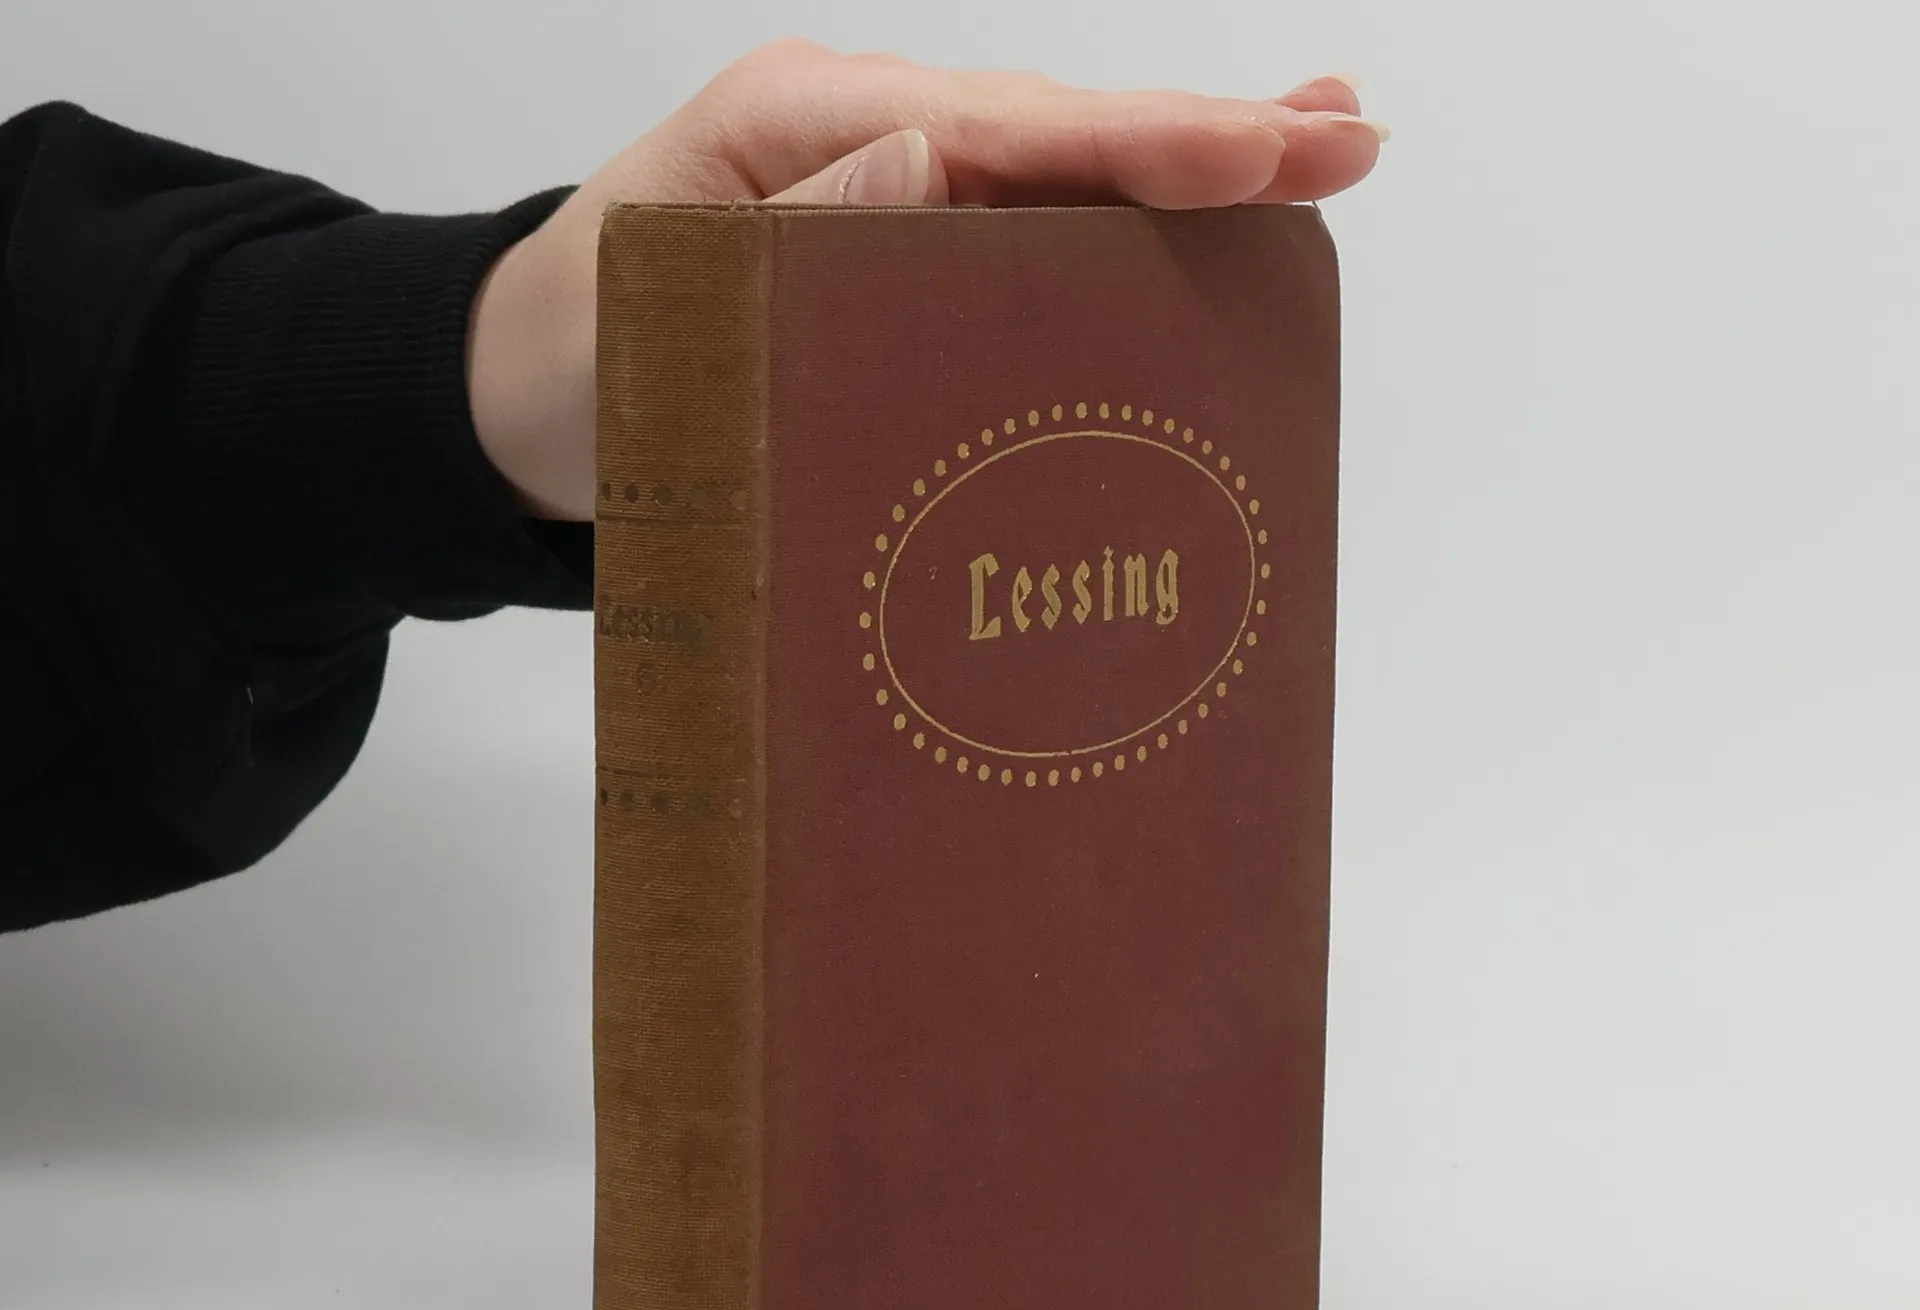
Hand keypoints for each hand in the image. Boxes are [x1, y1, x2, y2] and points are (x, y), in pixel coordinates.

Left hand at [468, 39, 1386, 520]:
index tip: (1265, 146)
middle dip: (1208, 142)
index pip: (1004, 128)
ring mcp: (888, 205)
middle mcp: (866, 147)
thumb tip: (931, 158)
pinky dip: (1117, 253)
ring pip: (1060, 191)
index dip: (1143, 141)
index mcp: (804, 127)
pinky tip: (1196, 253)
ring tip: (1314, 169)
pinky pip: (1023, 258)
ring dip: (1187, 186)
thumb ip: (788, 232)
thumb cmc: (578, 360)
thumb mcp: (655, 300)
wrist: (519, 411)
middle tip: (1349, 143)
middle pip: (1062, 140)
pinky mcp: (898, 273)